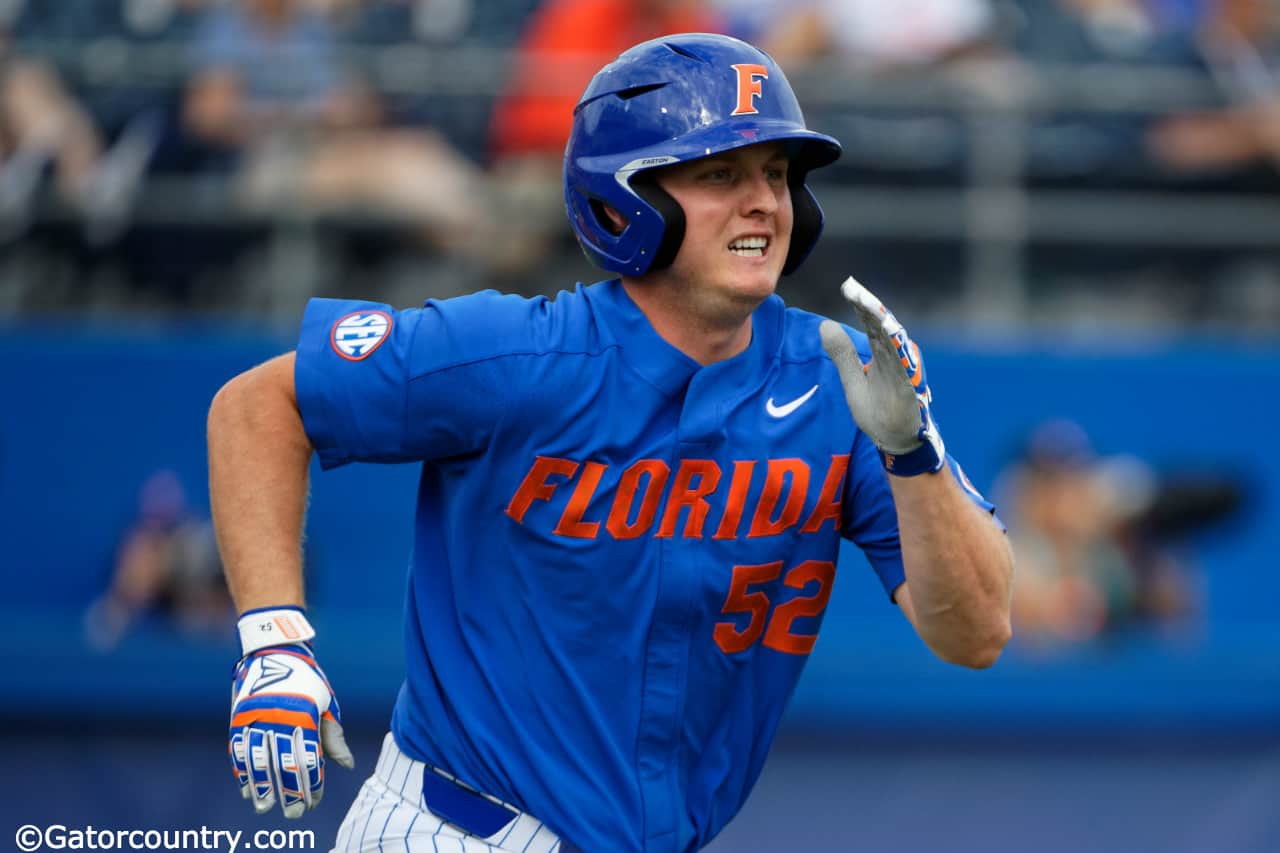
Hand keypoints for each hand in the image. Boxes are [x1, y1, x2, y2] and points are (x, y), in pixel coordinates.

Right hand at [229, 610, 353, 816]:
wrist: (275, 650)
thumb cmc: (308, 680)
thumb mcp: (326, 703)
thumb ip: (333, 737)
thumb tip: (346, 766)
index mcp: (304, 715)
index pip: (309, 758)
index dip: (312, 783)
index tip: (314, 800)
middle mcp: (279, 718)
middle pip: (284, 764)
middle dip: (290, 792)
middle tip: (295, 813)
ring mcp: (256, 718)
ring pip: (257, 761)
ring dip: (261, 787)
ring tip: (265, 807)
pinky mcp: (239, 717)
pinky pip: (238, 750)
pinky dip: (242, 771)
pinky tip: (246, 788)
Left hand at [819, 276, 945, 475]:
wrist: (894, 441)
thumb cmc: (878, 411)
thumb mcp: (852, 381)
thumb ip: (842, 355)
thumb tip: (824, 325)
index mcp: (882, 354)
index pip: (870, 324)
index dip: (860, 306)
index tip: (847, 287)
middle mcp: (895, 358)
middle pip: (882, 327)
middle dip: (868, 307)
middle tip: (853, 288)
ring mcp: (903, 372)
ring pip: (893, 342)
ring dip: (881, 322)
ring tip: (867, 304)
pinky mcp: (908, 389)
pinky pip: (902, 366)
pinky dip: (895, 350)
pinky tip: (887, 334)